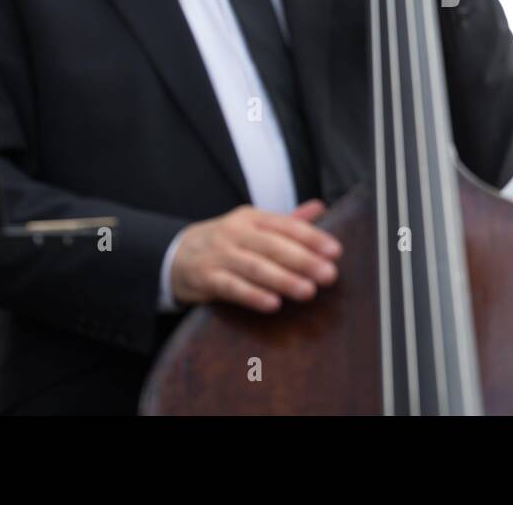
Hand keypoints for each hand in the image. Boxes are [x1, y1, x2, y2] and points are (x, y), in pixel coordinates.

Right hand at [169, 199, 341, 311]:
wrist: (177, 254)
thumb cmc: (227, 242)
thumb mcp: (253, 225)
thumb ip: (287, 221)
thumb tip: (321, 207)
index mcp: (252, 217)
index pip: (286, 225)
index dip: (312, 237)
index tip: (335, 251)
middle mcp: (236, 232)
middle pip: (273, 245)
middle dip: (303, 260)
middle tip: (328, 275)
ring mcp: (220, 255)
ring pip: (254, 267)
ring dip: (283, 279)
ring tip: (308, 291)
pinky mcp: (206, 278)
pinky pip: (231, 287)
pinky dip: (252, 295)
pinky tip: (273, 304)